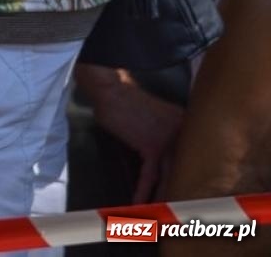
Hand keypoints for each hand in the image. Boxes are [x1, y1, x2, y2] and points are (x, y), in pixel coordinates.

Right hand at [76, 64, 182, 202]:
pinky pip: (149, 174)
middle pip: (184, 170)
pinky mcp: (153, 145)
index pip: (191, 160)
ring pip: (170, 176)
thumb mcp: (153, 120)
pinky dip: (142, 190)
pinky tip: (138, 203)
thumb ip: (164, 137)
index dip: (187, 181)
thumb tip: (164, 161)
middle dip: (180, 193)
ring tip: (161, 213)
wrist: (111, 89)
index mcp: (188, 127)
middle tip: (178, 212)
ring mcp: (171, 139)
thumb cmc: (126, 103)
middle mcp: (185, 133)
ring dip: (163, 197)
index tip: (187, 198)